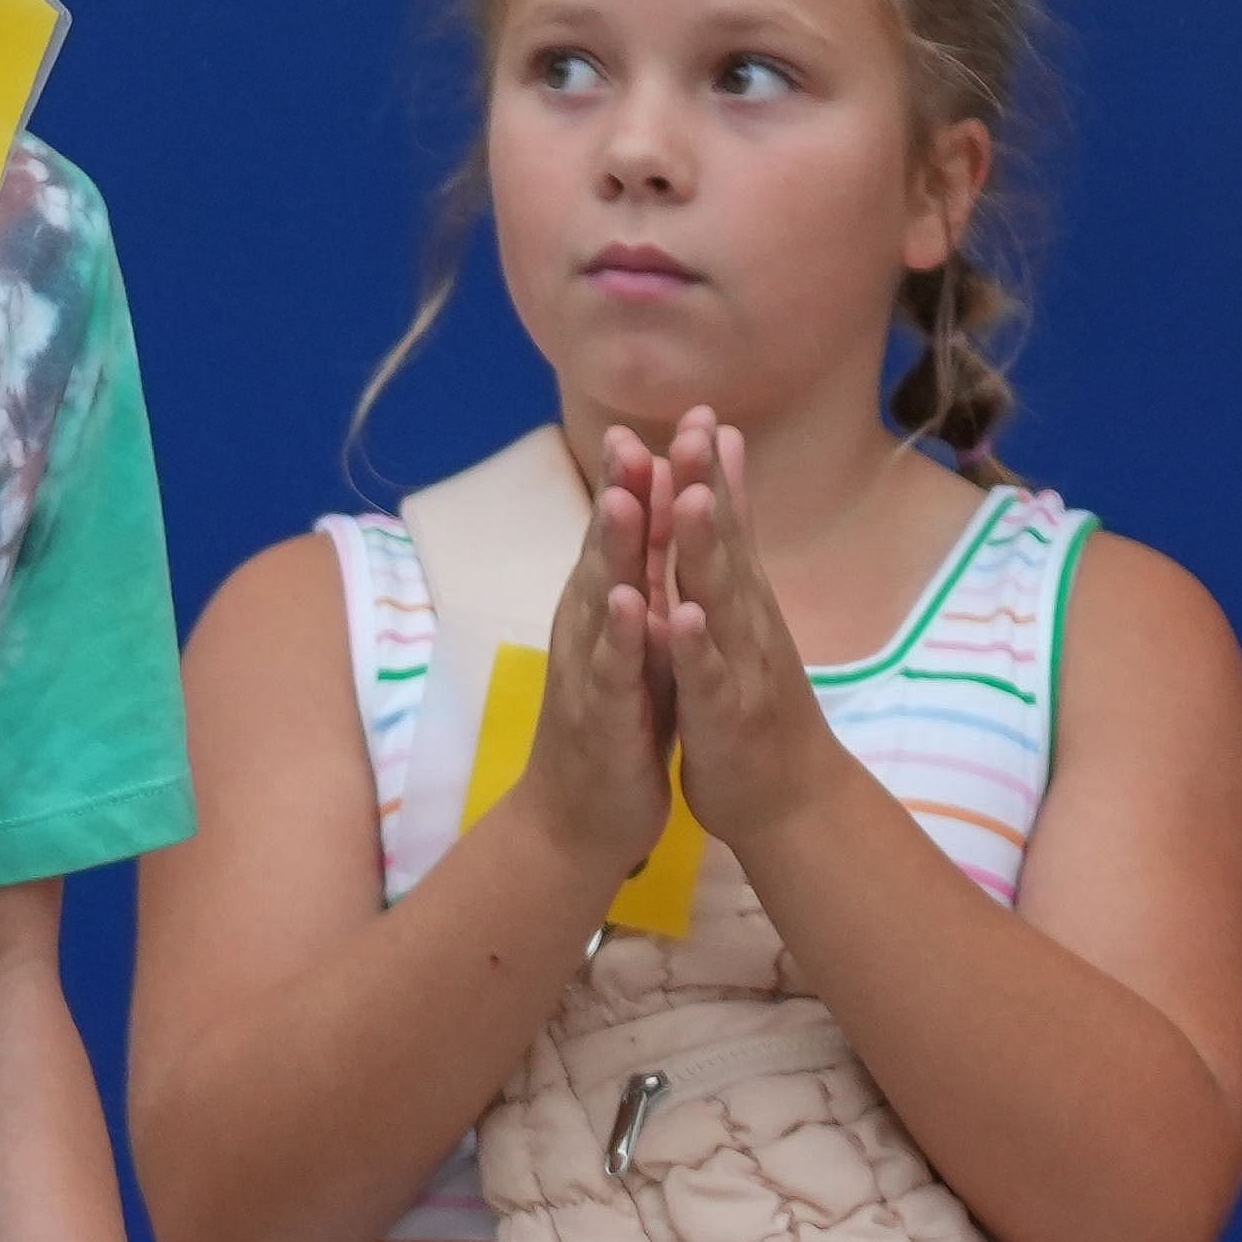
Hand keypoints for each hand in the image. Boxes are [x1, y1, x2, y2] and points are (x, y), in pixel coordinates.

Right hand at [514, 429, 685, 885]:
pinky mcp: (599, 715)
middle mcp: (589, 630)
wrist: (579, 819)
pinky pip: (609, 669)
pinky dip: (619, 634)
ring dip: (614, 549)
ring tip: (626, 498)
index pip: (625, 535)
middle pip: (606, 550)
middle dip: (620, 491)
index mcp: (606, 610)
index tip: (662, 422)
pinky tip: (628, 601)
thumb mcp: (636, 646)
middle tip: (629, 434)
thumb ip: (644, 588)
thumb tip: (655, 528)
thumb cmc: (616, 726)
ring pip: (600, 599)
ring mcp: (589, 670)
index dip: (640, 480)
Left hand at [646, 412, 852, 848]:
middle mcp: (747, 625)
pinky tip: (680, 615)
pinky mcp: (728, 716)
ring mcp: (742, 668)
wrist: (792, 800)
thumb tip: (731, 499)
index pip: (725, 526)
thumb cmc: (755, 705)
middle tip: (694, 426)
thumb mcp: (743, 627)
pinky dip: (694, 646)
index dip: (711, 470)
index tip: (698, 410)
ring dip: (705, 551)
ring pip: (720, 602)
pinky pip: (709, 677)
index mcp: (741, 604)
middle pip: (725, 547)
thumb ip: (736, 563)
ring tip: (688, 498)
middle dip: (707, 487)